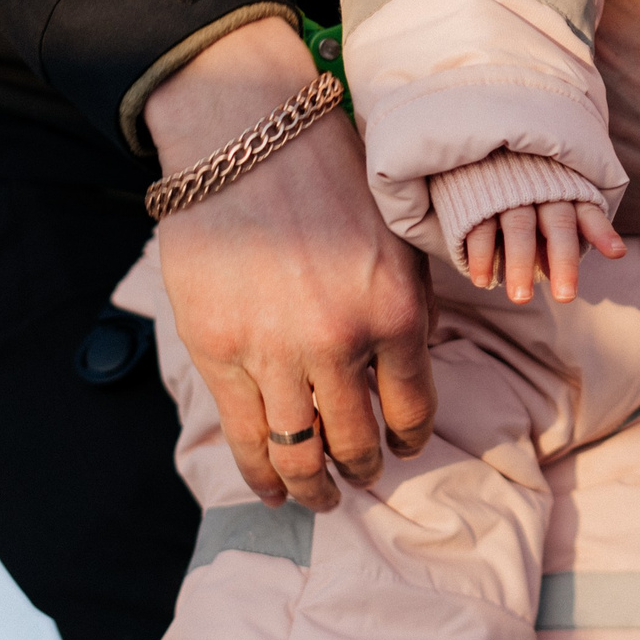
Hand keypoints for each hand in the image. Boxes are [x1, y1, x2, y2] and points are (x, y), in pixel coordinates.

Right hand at [146, 16, 435, 511]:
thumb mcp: (395, 239)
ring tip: (320, 498)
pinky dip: (263, 473)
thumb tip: (418, 357)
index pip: (413, 406)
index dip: (410, 437)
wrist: (248, 140)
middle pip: (356, 439)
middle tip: (362, 477)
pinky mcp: (221, 352)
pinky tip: (273, 490)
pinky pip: (248, 436)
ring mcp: (276, 353)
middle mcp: (342, 343)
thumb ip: (409, 304)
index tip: (405, 448)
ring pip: (302, 451)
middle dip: (362, 468)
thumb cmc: (328, 179)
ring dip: (315, 485)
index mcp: (397, 313)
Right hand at [461, 200, 625, 303]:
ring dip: (519, 265)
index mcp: (566, 192)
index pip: (587, 214)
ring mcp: (510, 194)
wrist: (482, 156)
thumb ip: (566, 229)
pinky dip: (482, 255)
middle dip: (564, 262)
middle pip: (558, 226)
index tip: (618, 253)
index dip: (602, 232)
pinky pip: (481, 227)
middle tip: (566, 298)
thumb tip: (574, 268)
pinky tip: (483, 281)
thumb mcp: (554, 199)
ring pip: (519, 228)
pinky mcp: (478, 198)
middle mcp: (543, 191)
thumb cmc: (528, 190)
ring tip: (521, 298)